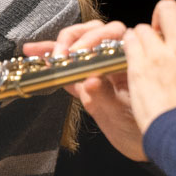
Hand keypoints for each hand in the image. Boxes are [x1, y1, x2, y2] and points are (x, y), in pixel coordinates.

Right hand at [24, 18, 143, 160]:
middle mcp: (115, 59)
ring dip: (59, 45)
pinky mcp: (84, 80)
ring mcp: (99, 68)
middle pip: (93, 32)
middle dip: (74, 40)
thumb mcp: (123, 114)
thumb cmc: (142, 128)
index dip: (92, 38)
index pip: (112, 34)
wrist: (142, 144)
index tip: (76, 54)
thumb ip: (105, 97)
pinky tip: (33, 53)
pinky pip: (67, 64)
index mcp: (130, 60)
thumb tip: (89, 81)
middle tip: (61, 56)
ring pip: (78, 44)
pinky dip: (50, 57)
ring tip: (44, 54)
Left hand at [122, 0, 175, 133]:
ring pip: (143, 27)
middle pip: (167, 7)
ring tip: (145, 52)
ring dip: (142, 36)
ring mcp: (158, 54)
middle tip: (160, 30)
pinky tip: (133, 57)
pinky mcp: (138, 65)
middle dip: (161, 16)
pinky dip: (129, 45)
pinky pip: (130, 41)